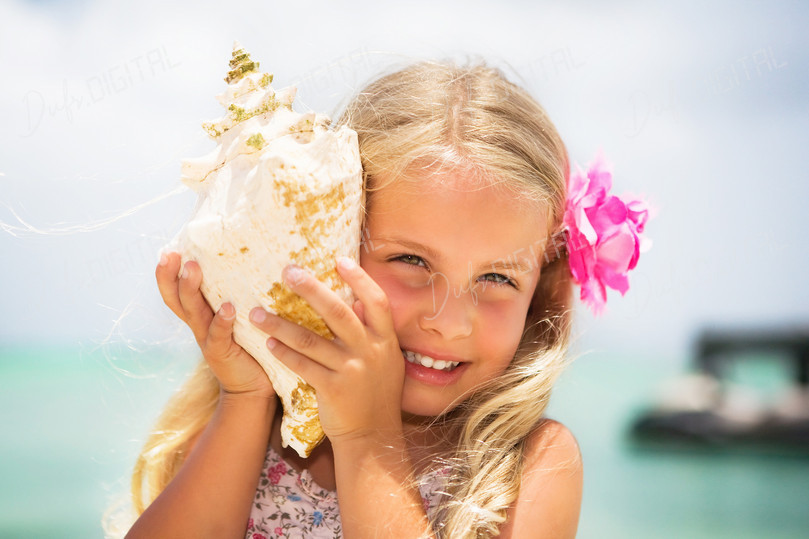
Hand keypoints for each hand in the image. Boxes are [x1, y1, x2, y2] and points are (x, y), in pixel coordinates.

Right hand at [156, 251, 273, 398]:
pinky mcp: (222, 353)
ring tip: (193, 269)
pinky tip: (228, 308)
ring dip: (191, 289)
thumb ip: (240, 295)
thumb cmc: (251, 345)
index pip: (176, 292)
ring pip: (193, 312)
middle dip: (171, 276)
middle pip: (177, 299)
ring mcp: (208, 339)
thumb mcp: (239, 317)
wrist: (253, 387)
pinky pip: (219, 335)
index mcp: (201, 315)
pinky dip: (222, 321)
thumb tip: (255, 260)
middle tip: (172, 254)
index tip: (167, 251)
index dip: (167, 274)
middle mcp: (199, 325)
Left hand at [249, 257, 403, 444]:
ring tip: (256, 312)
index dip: (359, 279)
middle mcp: (370, 351)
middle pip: (338, 312)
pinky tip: (267, 343)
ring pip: (310, 339)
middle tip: (287, 272)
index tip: (338, 259)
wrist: (373, 436)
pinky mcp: (332, 389)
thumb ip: (374, 332)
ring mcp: (351, 371)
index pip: (376, 301)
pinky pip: (302, 365)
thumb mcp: (386, 360)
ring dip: (280, 324)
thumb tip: (356, 300)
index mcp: (386, 340)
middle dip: (311, 289)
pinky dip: (283, 352)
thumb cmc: (376, 393)